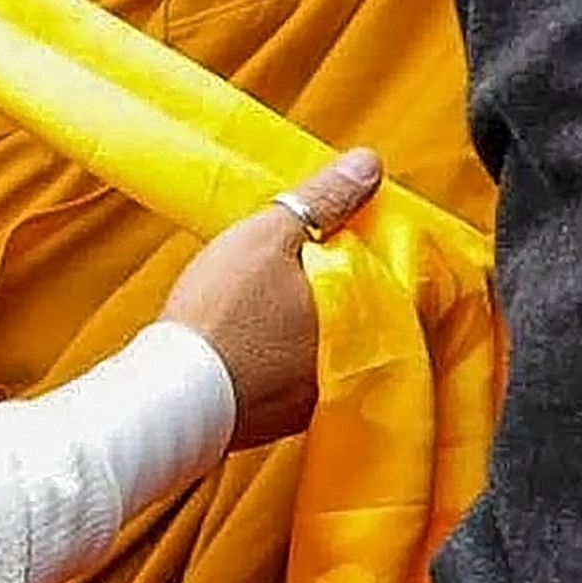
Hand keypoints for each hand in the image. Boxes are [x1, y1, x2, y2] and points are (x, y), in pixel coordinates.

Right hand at [160, 149, 383, 446]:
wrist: (175, 392)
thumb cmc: (223, 312)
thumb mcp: (271, 237)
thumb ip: (324, 200)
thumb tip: (368, 163)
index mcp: (367, 318)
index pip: (406, 286)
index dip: (387, 257)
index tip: (363, 238)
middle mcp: (356, 365)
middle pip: (373, 319)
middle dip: (354, 290)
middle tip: (322, 262)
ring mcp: (323, 397)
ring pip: (338, 350)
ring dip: (325, 326)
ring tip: (289, 297)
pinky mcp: (287, 419)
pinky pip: (304, 378)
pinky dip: (293, 358)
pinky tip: (265, 340)